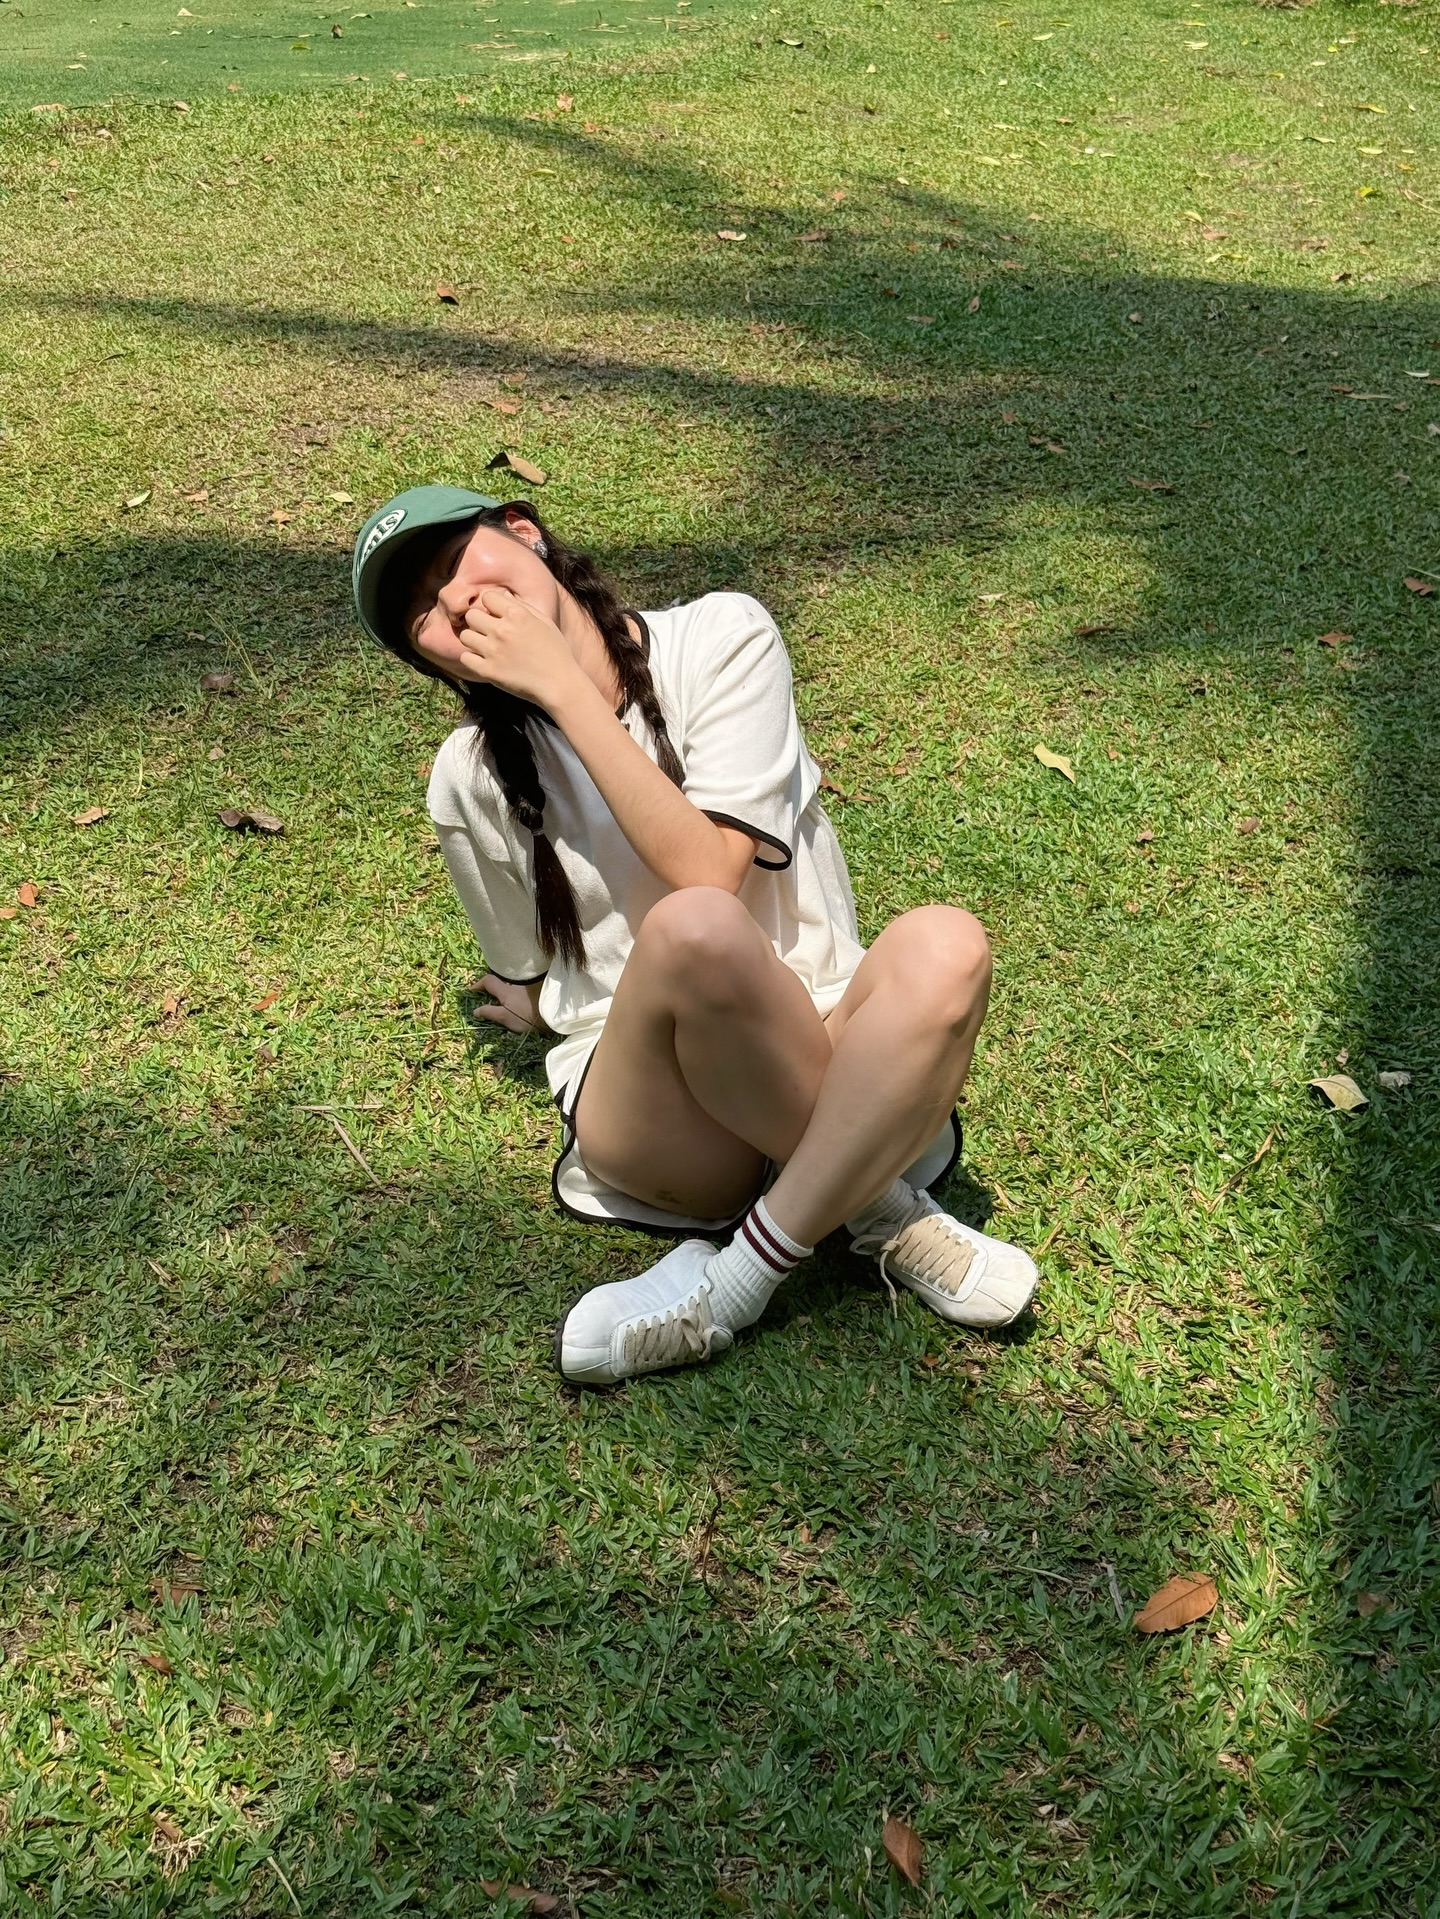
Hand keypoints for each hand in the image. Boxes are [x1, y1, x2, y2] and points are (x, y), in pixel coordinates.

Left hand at [456, 587, 586, 713]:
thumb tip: (503, 596)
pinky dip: (472, 659)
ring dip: (473, 640)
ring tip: (485, 647)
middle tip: (487, 632)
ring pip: (465, 636)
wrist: (559, 684)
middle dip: (478, 622)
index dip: (490, 605)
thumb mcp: (545, 622)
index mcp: (517, 615)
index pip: (487, 597)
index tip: (495, 615)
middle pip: (471, 615)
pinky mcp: (488, 671)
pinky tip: (484, 661)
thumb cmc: (556, 653)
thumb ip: (523, 607)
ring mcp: (493, 651)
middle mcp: (502, 630)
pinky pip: (465, 658)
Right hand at [470, 973, 544, 1033]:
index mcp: (505, 990)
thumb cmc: (526, 1016)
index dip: (478, 984)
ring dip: (502, 989)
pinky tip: (515, 1002)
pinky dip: (513, 992)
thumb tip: (475, 1010)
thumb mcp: (505, 1017)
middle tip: (484, 996)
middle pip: (498, 981)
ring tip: (498, 1000)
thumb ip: (489, 1012)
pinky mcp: (534, 990)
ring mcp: (525, 986)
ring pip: (509, 984)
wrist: (551, 1015)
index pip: (488, 981)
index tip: (472, 991)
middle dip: (490, 986)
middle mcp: (514, 984)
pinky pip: (519, 988)